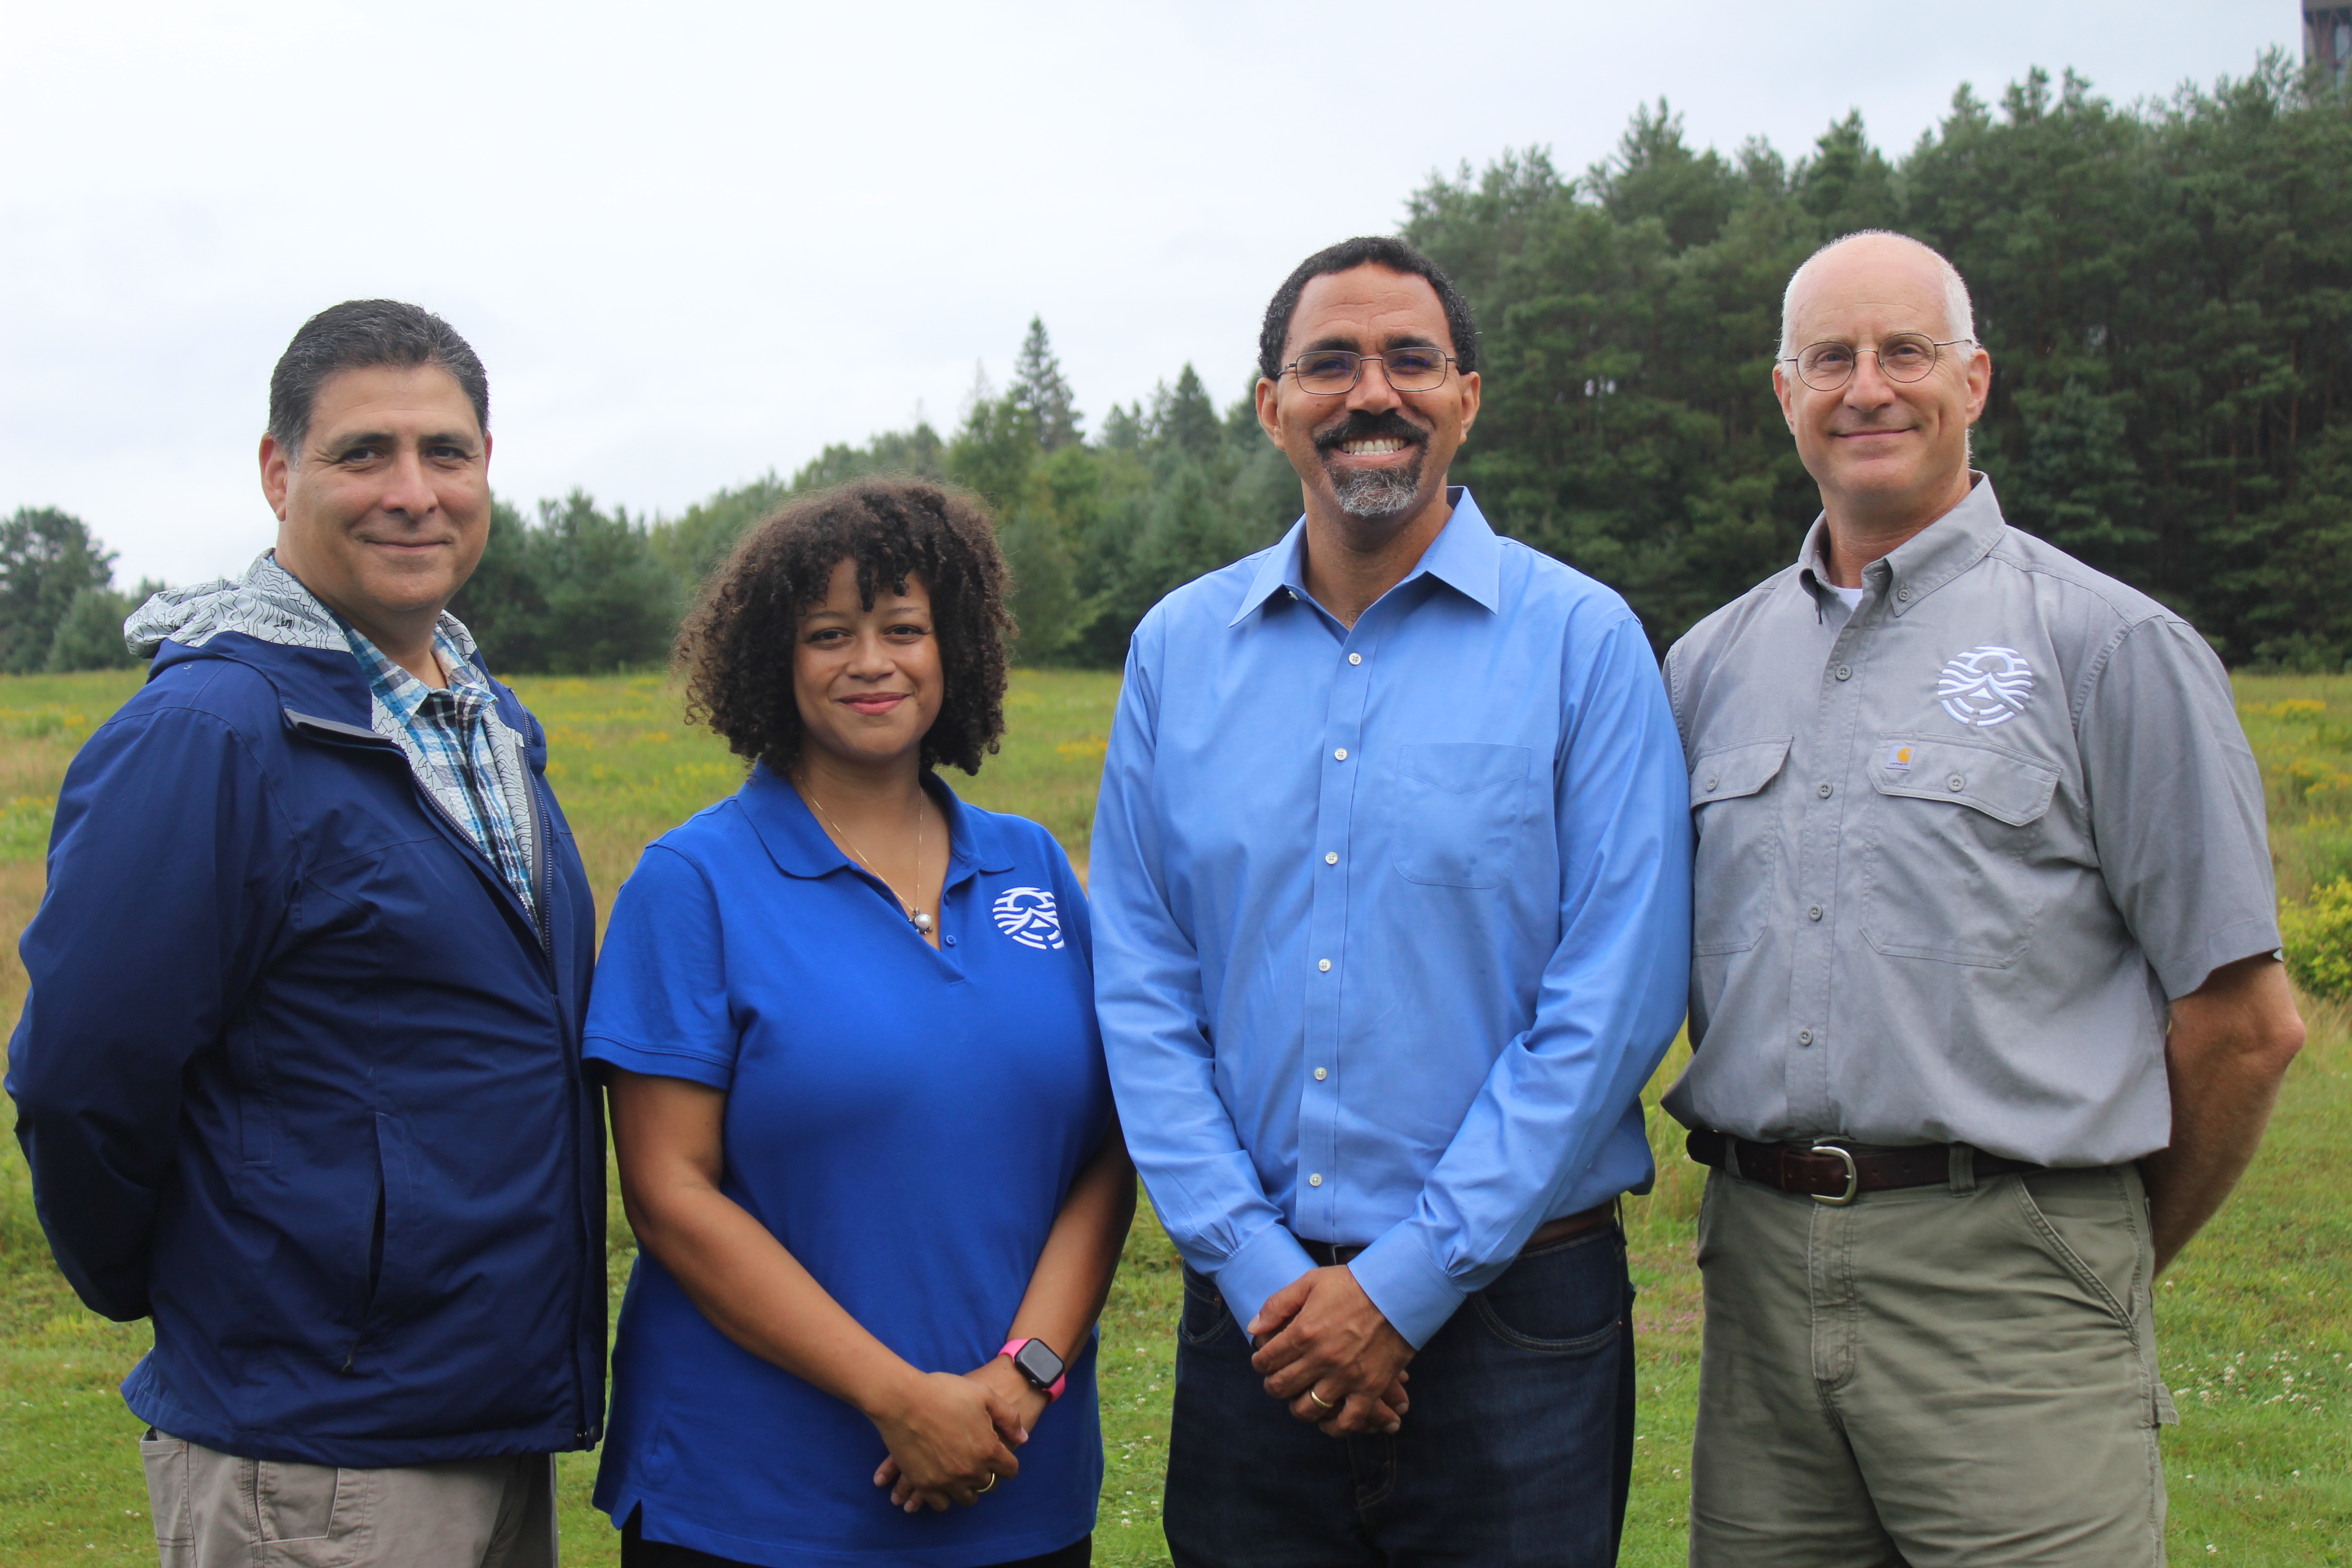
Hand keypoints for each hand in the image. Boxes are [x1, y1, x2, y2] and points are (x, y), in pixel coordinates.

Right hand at [865, 1370, 1023, 1512]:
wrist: (903, 1399)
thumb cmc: (944, 1392)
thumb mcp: (984, 1395)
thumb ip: (1008, 1417)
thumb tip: (1023, 1438)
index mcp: (988, 1450)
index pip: (1010, 1470)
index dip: (1006, 1463)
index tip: (999, 1457)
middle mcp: (970, 1471)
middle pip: (988, 1485)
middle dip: (986, 1473)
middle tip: (976, 1460)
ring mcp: (947, 1481)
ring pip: (966, 1498)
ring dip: (966, 1487)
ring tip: (960, 1473)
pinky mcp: (924, 1485)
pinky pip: (940, 1504)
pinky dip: (943, 1496)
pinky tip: (941, 1483)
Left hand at [1247, 1266, 1414, 1435]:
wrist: (1398, 1291)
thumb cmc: (1353, 1284)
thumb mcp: (1310, 1281)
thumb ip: (1278, 1304)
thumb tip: (1254, 1328)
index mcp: (1303, 1332)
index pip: (1266, 1361)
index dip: (1259, 1363)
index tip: (1263, 1361)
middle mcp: (1321, 1358)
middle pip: (1281, 1387)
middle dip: (1273, 1386)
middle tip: (1278, 1380)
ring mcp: (1346, 1377)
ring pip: (1308, 1409)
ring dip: (1298, 1407)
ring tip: (1300, 1398)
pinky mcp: (1370, 1388)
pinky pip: (1347, 1421)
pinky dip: (1334, 1427)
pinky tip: (1327, 1420)